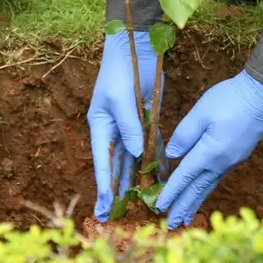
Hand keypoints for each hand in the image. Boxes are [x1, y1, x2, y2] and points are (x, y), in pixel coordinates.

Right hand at [88, 31, 157, 220]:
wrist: (135, 47)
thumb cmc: (120, 71)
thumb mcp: (120, 99)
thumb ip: (129, 126)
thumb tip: (136, 153)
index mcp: (101, 125)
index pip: (102, 161)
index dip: (104, 185)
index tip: (103, 207)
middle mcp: (115, 129)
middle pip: (117, 165)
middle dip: (119, 189)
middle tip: (120, 215)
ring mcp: (132, 125)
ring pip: (135, 158)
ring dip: (138, 178)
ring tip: (143, 202)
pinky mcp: (148, 119)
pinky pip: (152, 144)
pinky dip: (156, 160)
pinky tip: (161, 176)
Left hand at [155, 71, 262, 228]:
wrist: (261, 94)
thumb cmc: (230, 98)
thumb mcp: (202, 110)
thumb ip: (185, 133)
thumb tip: (171, 155)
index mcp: (210, 151)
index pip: (185, 176)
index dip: (171, 191)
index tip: (159, 206)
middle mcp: (221, 162)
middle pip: (197, 189)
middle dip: (183, 207)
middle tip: (170, 225)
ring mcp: (231, 161)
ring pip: (208, 187)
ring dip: (194, 203)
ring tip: (184, 218)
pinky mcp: (237, 156)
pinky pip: (217, 179)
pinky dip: (206, 190)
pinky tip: (202, 193)